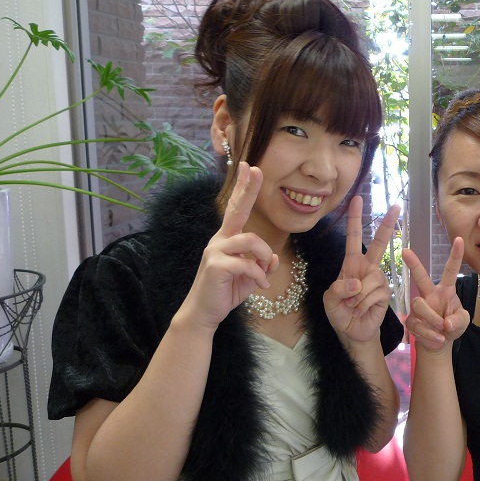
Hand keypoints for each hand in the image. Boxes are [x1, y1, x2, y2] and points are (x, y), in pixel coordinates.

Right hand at [180, 162, 279, 333]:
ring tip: (265, 273)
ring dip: (265, 256)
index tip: (249, 167)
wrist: (205, 313)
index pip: (235, 209)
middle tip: (256, 169)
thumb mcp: (249, 277)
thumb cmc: (225, 292)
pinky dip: (259, 275)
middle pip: (236, 210)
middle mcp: (219, 240)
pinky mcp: (216, 265)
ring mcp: (215, 251)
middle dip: (248, 189)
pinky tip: (260, 286)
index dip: (243, 189)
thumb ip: (261, 265)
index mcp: (226, 239)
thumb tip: (274, 257)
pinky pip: (248, 264)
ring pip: (250, 240)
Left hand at [324, 196, 400, 343]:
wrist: (352, 331)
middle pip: (379, 243)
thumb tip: (357, 283)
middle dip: (387, 224)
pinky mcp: (385, 292)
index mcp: (351, 263)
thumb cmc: (340, 312)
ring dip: (356, 298)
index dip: (355, 218)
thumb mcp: (329, 301)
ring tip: (352, 306)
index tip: (357, 199)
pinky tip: (361, 310)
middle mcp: (367, 267)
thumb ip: (337, 290)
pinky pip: (374, 293)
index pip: (353, 237)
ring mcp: (378, 279)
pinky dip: (363, 304)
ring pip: (369, 280)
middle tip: (396, 206)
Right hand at [401, 239, 468, 353]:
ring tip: (442, 329)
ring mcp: (419, 307)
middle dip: (414, 264)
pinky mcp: (411, 320)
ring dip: (432, 318)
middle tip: (405, 251)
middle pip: (420, 277)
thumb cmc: (452, 326)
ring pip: (419, 305)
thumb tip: (445, 323)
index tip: (459, 239)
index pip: (450, 270)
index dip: (455, 255)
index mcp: (445, 290)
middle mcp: (430, 294)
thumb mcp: (462, 322)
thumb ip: (458, 320)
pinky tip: (438, 339)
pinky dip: (429, 334)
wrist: (440, 342)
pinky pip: (417, 325)